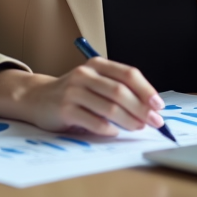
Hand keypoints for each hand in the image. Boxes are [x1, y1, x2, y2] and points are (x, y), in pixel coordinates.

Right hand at [0, 60, 165, 136]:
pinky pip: (94, 121)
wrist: (37, 98)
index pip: (128, 74)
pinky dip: (108, 129)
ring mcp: (73, 91)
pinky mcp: (65, 109)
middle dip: (141, 108)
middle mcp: (85, 74)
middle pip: (121, 91)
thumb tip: (149, 107)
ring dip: (129, 120)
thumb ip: (117, 88)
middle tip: (154, 121)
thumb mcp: (94, 82)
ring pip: (109, 107)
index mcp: (96, 64)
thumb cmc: (73, 93)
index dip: (146, 90)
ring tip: (138, 128)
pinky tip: (114, 132)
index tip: (159, 105)